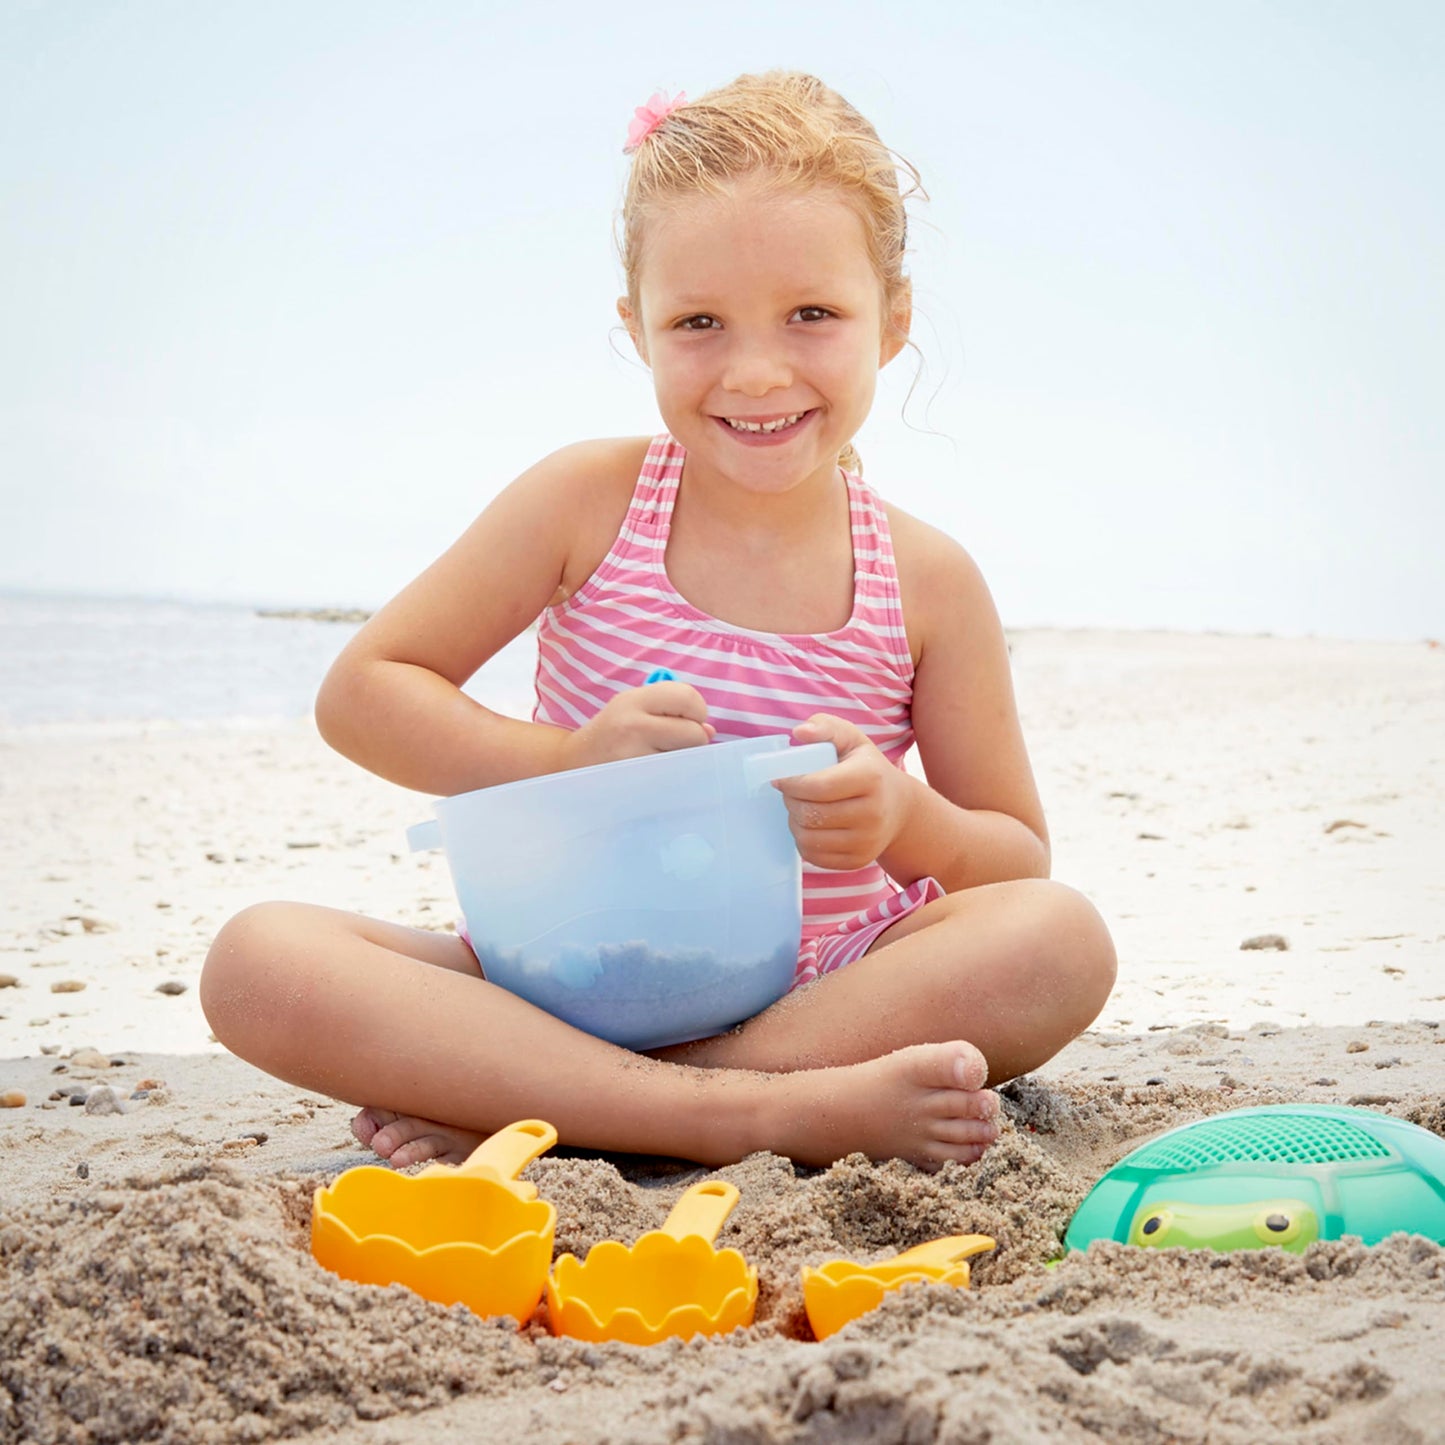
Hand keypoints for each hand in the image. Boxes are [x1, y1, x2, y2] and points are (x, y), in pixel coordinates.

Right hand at [563, 681, 714, 768]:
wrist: (571, 762)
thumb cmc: (613, 733)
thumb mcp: (632, 706)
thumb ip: (671, 710)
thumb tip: (710, 730)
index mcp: (634, 700)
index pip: (688, 697)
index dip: (697, 710)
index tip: (687, 719)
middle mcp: (633, 725)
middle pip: (694, 733)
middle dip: (693, 740)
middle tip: (674, 744)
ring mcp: (634, 757)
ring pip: (687, 759)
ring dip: (684, 760)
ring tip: (660, 758)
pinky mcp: (637, 784)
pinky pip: (674, 780)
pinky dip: (673, 778)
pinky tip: (655, 774)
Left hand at [773, 714, 911, 870]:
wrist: (899, 808)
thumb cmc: (867, 768)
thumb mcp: (852, 740)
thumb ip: (826, 728)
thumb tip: (799, 733)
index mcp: (870, 777)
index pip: (818, 786)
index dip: (790, 783)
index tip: (779, 779)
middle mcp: (873, 813)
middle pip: (811, 814)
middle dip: (790, 802)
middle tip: (790, 793)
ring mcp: (867, 841)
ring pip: (808, 838)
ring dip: (794, 822)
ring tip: (800, 809)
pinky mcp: (859, 860)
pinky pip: (815, 857)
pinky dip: (803, 842)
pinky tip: (810, 826)